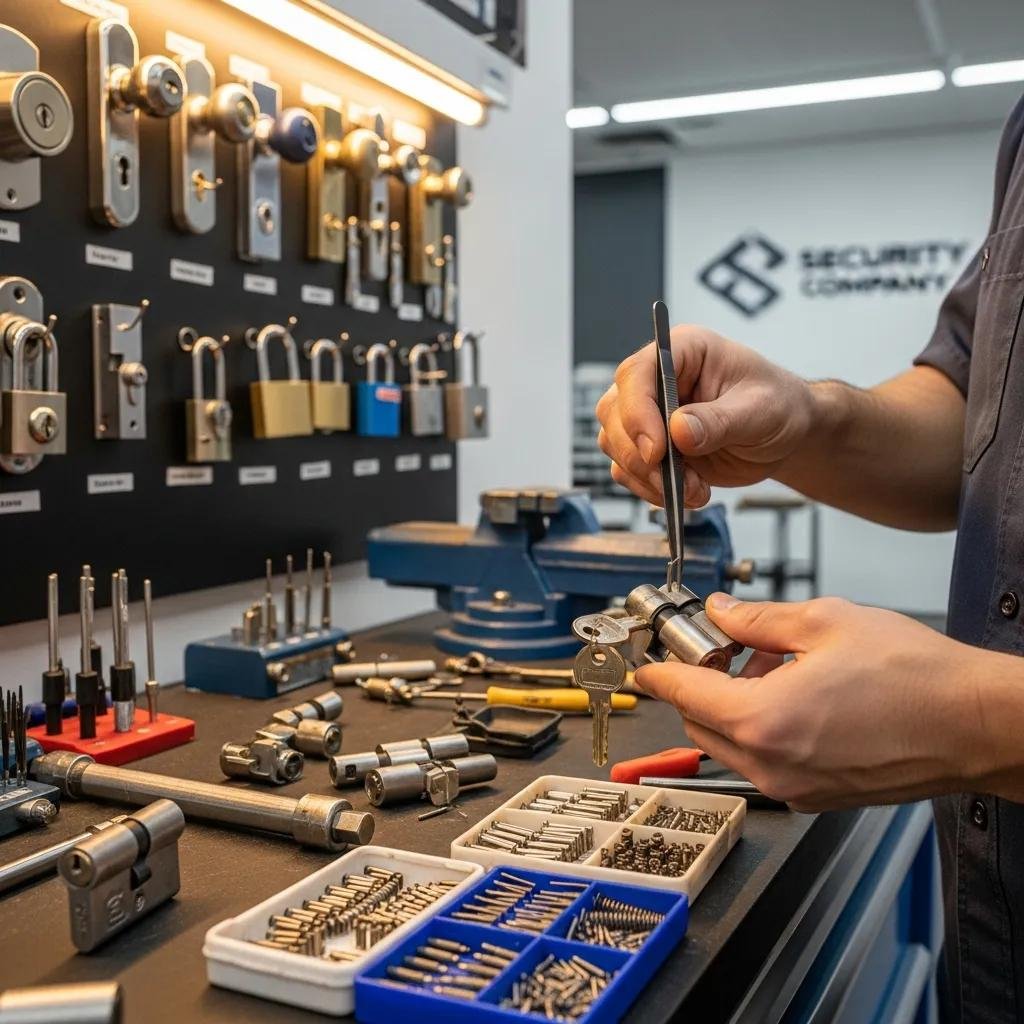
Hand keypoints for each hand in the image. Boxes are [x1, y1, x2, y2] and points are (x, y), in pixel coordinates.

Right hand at [596, 324, 816, 506]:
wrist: (784, 436)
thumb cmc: (778, 407)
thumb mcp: (761, 410)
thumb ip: (720, 420)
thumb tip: (678, 431)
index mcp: (683, 351)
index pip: (637, 373)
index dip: (637, 412)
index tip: (656, 450)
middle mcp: (657, 379)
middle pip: (614, 411)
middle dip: (640, 454)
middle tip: (675, 481)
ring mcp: (648, 414)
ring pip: (614, 443)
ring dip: (647, 476)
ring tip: (694, 489)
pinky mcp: (649, 446)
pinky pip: (627, 470)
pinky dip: (650, 489)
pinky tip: (688, 492)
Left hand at [632, 593, 993, 810]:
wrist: (977, 724)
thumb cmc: (915, 676)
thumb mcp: (825, 623)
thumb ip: (758, 619)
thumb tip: (722, 613)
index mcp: (763, 722)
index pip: (683, 695)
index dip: (660, 672)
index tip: (647, 662)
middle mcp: (772, 765)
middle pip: (700, 724)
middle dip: (701, 684)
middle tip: (727, 646)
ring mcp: (795, 788)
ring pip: (731, 745)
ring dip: (733, 706)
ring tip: (773, 664)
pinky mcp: (817, 796)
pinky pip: (765, 760)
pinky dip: (761, 728)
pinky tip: (794, 693)